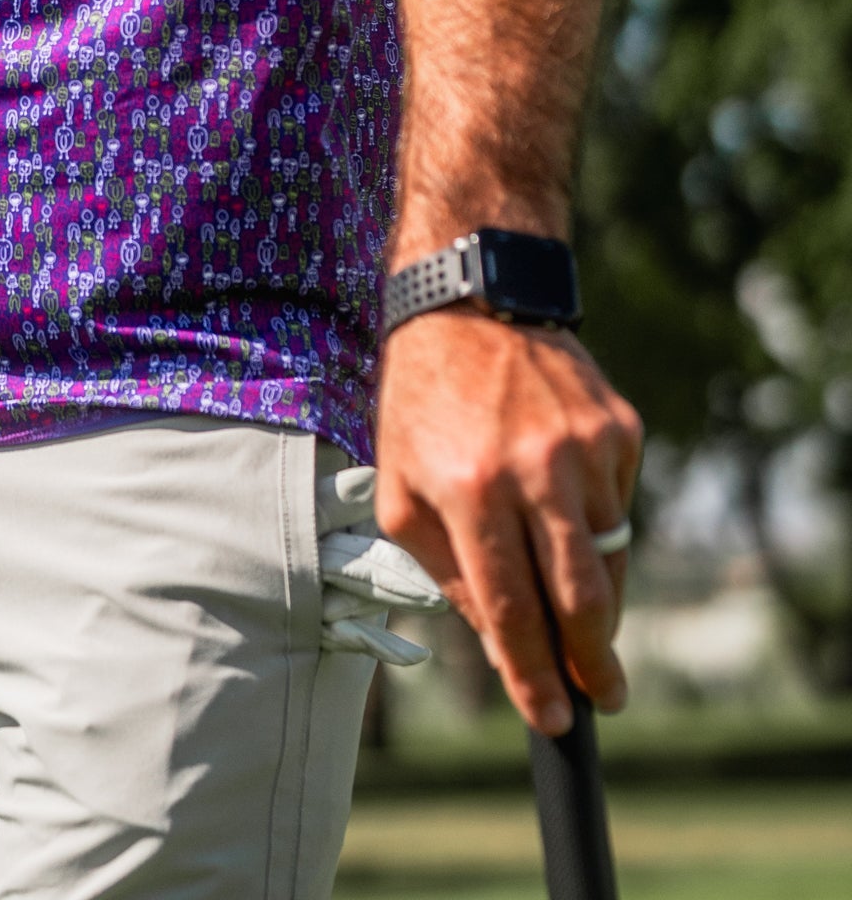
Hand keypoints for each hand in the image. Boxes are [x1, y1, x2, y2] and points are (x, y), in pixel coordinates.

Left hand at [375, 309, 642, 735]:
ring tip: (578, 608)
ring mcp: (587, 446)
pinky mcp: (620, 427)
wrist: (470, 302)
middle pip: (582, 597)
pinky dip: (601, 527)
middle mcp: (536, 469)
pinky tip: (568, 505)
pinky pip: (621, 505)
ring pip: (611, 557)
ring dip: (598, 595)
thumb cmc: (422, 404)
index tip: (555, 719)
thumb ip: (448, 572)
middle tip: (605, 696)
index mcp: (471, 489)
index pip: (513, 608)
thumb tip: (503, 644)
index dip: (536, 675)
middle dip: (594, 661)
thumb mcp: (402, 489)